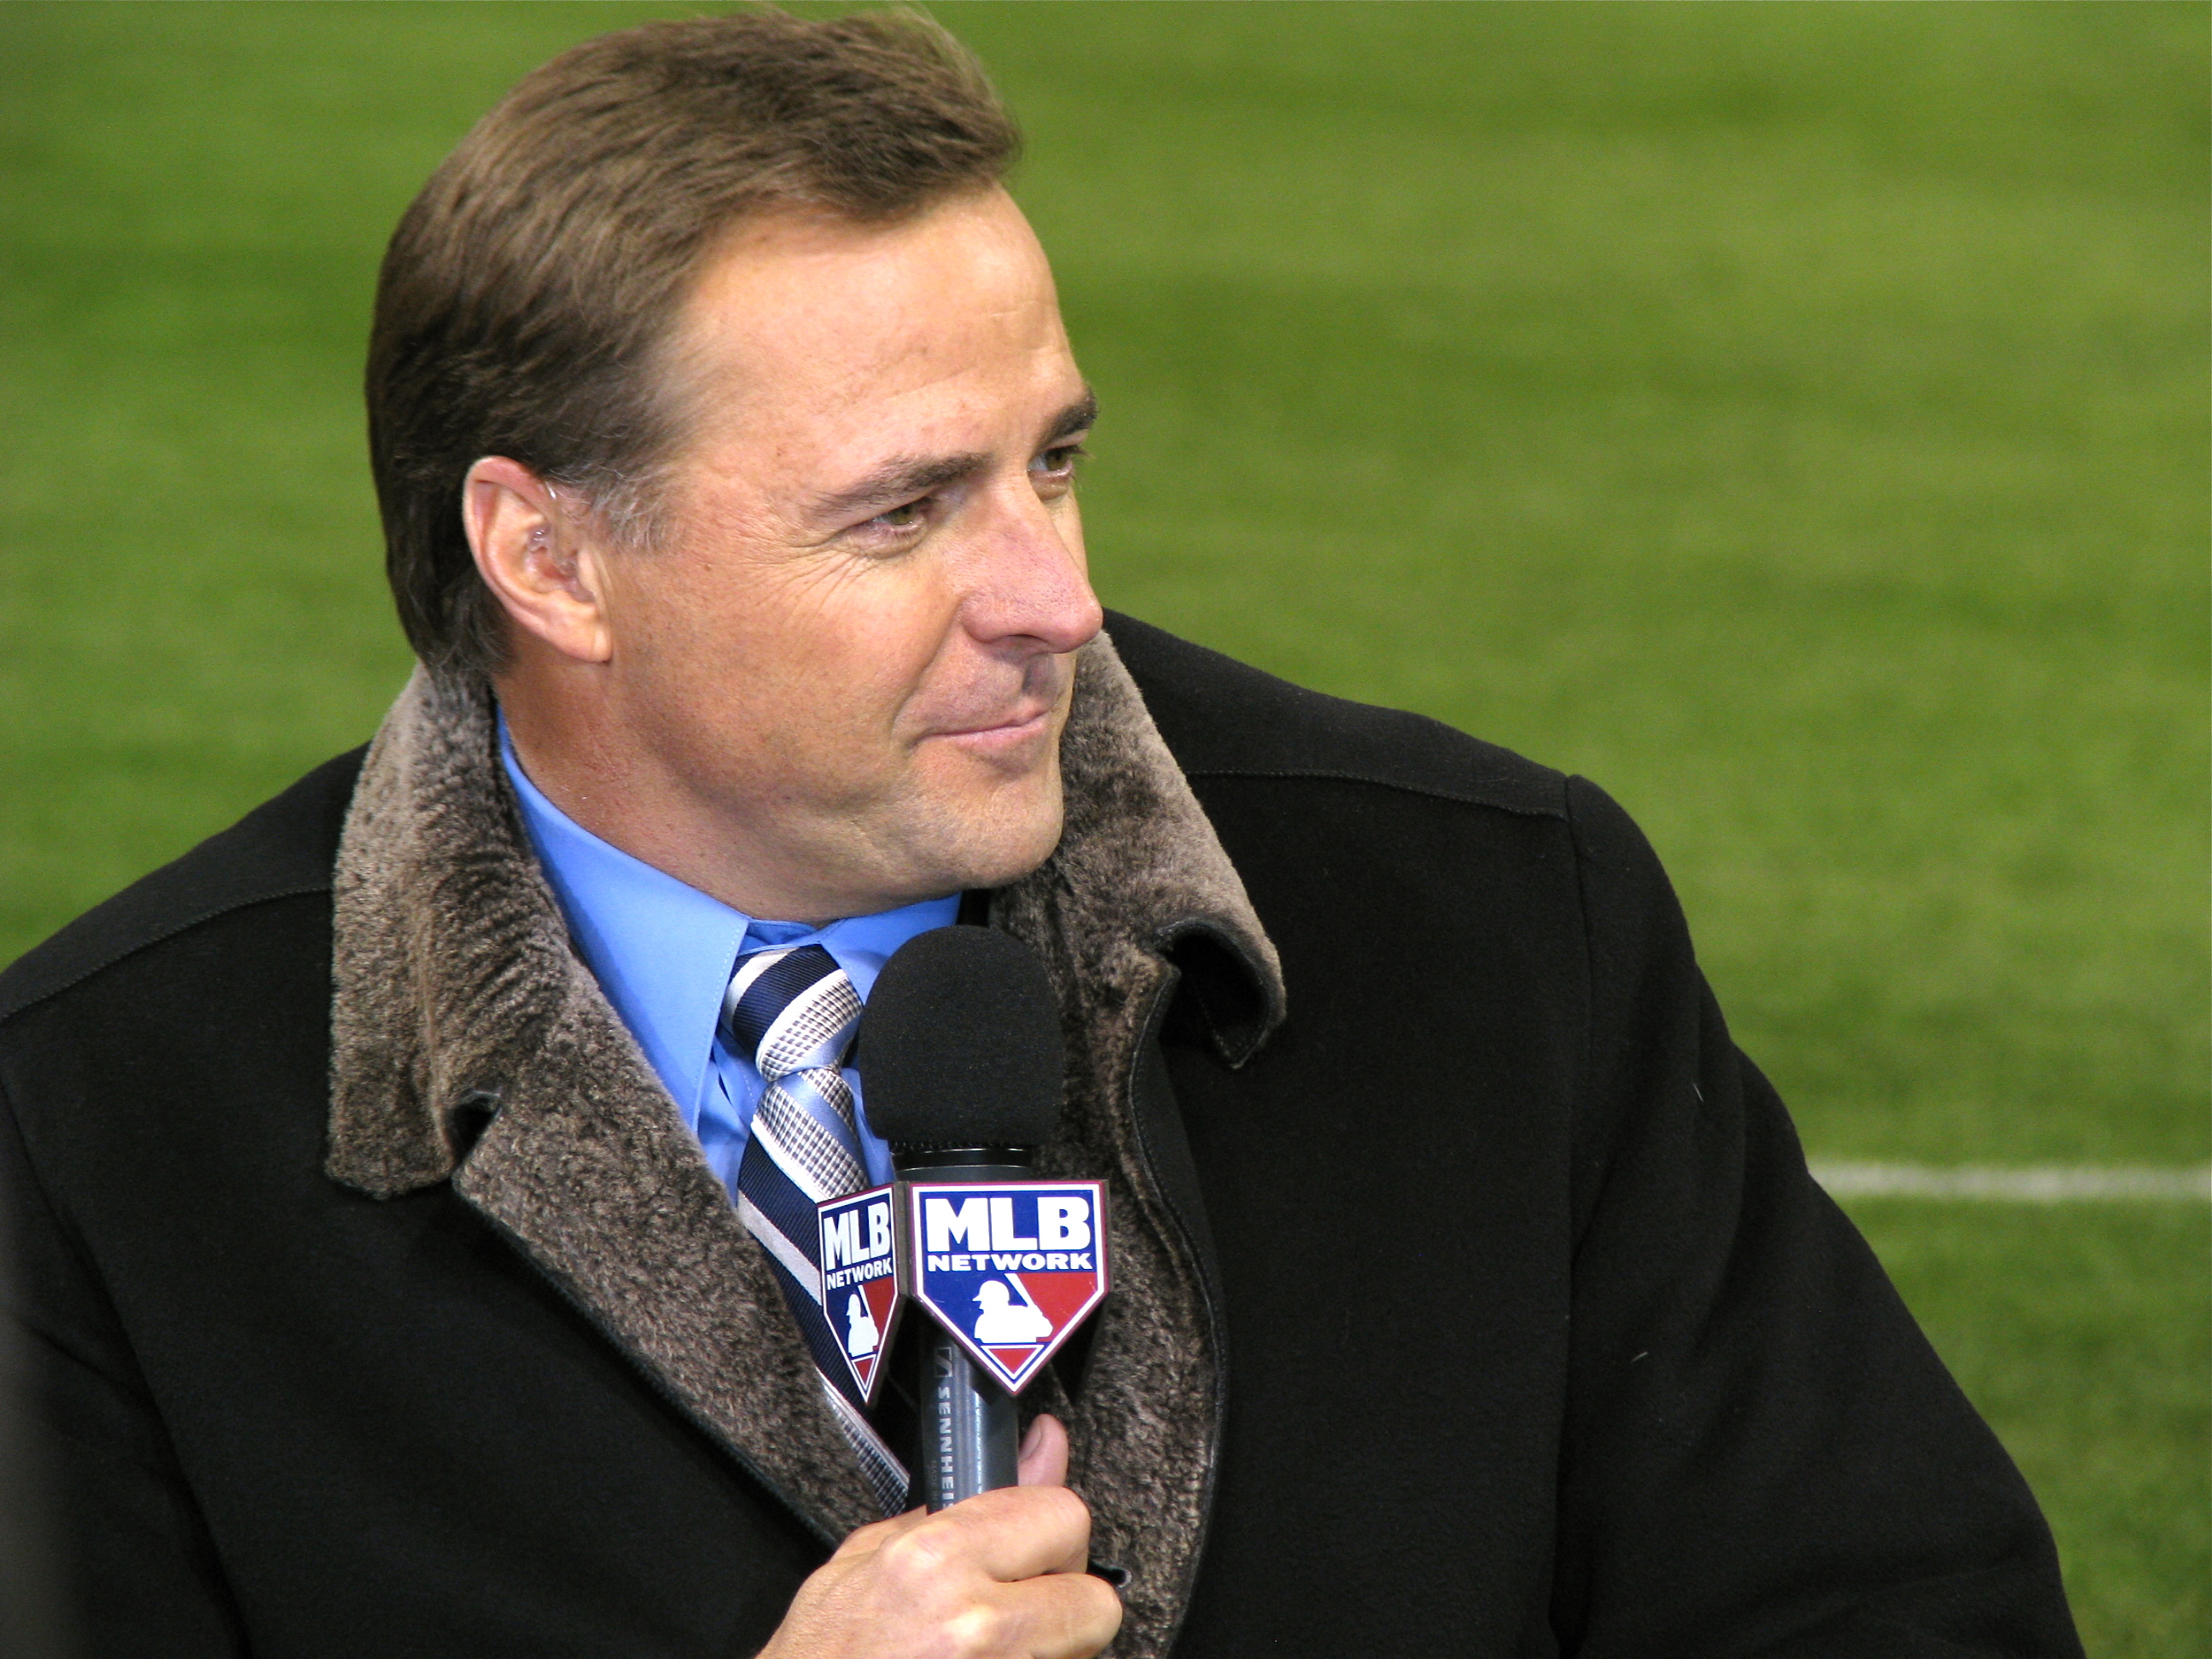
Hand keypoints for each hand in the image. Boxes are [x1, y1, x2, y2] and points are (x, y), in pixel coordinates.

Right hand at [758, 1415, 1121, 1658]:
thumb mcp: (858, 1565)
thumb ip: (952, 1511)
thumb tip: (1038, 1453)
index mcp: (934, 1561)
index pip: (1062, 1515)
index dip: (1052, 1535)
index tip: (1038, 1548)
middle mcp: (973, 1624)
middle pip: (1095, 1601)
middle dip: (1067, 1604)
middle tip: (1021, 1610)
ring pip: (1084, 1654)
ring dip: (1055, 1647)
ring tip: (995, 1647)